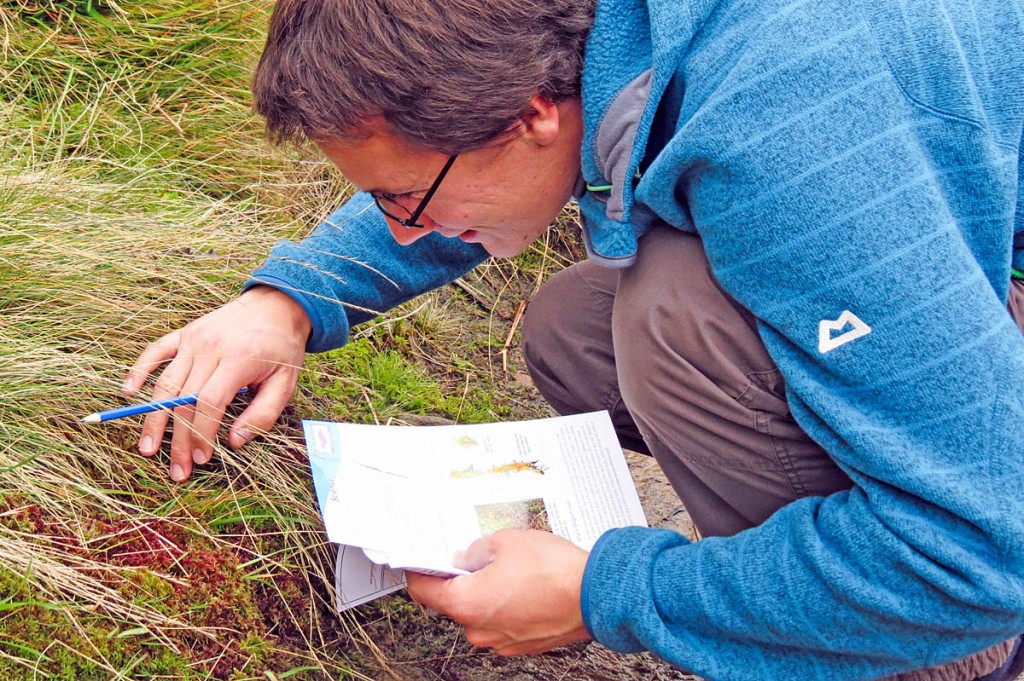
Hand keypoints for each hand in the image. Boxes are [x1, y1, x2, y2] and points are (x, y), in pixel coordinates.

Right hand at [123, 286, 310, 481]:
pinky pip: (155, 351)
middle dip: (177, 439)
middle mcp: (210, 348)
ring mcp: (193, 339)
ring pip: (165, 383)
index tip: (200, 460)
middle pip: (184, 399)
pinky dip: (139, 371)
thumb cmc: (283, 349)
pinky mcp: (185, 333)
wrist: (277, 305)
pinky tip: (128, 394)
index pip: (209, 403)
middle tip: (175, 470)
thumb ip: (263, 414)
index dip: (201, 434)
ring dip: (153, 418)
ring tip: (147, 448)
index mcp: (237, 360)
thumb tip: (234, 442)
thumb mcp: (286, 382)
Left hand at [406, 529, 590, 655]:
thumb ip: (476, 551)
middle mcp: (479, 630)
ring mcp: (502, 642)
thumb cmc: (553, 570)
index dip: (418, 571)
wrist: (597, 595)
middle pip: (454, 602)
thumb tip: (466, 557)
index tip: (417, 560)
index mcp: (466, 604)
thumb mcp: (505, 541)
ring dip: (487, 592)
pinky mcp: (523, 645)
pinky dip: (508, 605)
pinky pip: (504, 622)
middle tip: (475, 555)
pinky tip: (526, 585)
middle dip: (462, 578)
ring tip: (511, 568)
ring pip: (481, 612)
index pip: (424, 591)